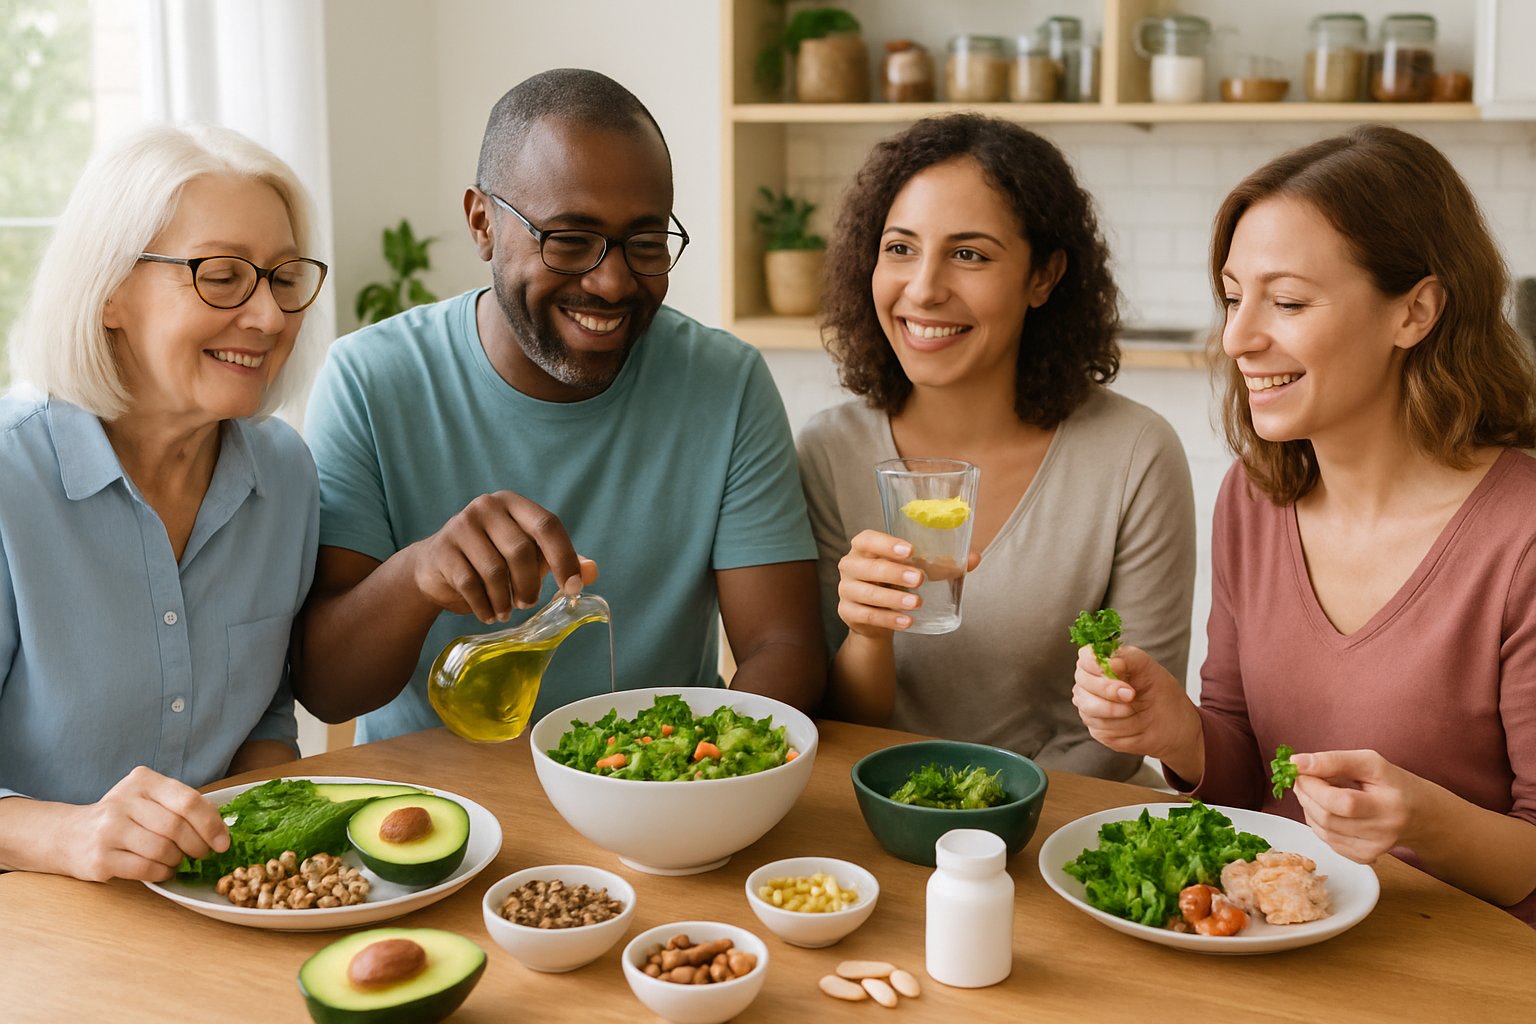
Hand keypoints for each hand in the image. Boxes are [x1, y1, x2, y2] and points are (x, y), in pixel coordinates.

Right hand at [62, 766, 228, 882]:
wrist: (68, 834)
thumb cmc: (122, 817)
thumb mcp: (148, 799)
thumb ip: (180, 806)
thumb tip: (222, 830)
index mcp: (143, 781)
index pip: (189, 801)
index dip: (212, 825)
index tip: (223, 843)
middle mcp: (124, 801)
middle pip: (177, 827)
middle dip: (198, 846)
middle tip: (202, 854)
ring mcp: (109, 829)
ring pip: (162, 850)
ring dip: (178, 860)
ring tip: (177, 860)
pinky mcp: (100, 858)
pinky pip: (146, 868)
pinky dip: (162, 873)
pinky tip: (162, 870)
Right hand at [407, 491, 598, 622]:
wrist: (436, 566)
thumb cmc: (492, 558)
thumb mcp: (530, 556)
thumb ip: (562, 560)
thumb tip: (592, 571)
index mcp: (515, 503)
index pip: (548, 525)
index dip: (564, 558)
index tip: (573, 588)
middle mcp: (487, 507)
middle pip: (521, 550)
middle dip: (530, 585)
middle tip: (529, 604)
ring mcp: (461, 525)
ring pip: (495, 571)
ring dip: (506, 599)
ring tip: (507, 611)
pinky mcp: (442, 550)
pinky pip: (470, 584)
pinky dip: (485, 606)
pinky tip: (489, 614)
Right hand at [835, 530, 979, 637]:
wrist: (876, 616)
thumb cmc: (895, 582)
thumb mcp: (915, 569)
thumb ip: (943, 563)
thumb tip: (974, 558)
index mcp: (864, 547)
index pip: (868, 539)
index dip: (886, 544)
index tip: (909, 550)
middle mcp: (850, 565)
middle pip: (867, 567)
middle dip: (894, 573)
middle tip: (920, 579)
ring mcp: (846, 589)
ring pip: (867, 594)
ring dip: (893, 599)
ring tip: (917, 602)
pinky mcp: (847, 612)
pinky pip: (867, 615)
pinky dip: (888, 619)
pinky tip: (907, 621)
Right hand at [1071, 644, 1202, 774]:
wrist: (1174, 724)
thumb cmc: (1159, 691)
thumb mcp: (1148, 667)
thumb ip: (1128, 658)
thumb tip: (1108, 663)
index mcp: (1101, 663)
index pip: (1085, 658)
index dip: (1093, 664)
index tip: (1110, 669)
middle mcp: (1090, 684)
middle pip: (1082, 683)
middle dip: (1108, 689)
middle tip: (1131, 694)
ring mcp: (1091, 707)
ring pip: (1089, 707)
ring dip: (1117, 710)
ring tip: (1136, 709)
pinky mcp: (1097, 729)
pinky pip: (1099, 727)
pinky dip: (1121, 726)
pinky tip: (1133, 723)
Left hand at [1291, 749, 1421, 863]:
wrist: (1419, 814)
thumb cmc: (1392, 784)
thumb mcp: (1369, 762)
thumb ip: (1333, 761)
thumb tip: (1296, 763)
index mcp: (1390, 806)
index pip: (1343, 802)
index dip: (1314, 785)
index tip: (1300, 769)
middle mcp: (1384, 833)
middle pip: (1328, 817)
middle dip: (1306, 794)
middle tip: (1303, 778)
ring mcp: (1373, 850)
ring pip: (1322, 830)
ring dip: (1308, 807)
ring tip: (1317, 791)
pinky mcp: (1363, 858)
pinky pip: (1326, 840)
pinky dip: (1317, 822)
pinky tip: (1327, 809)